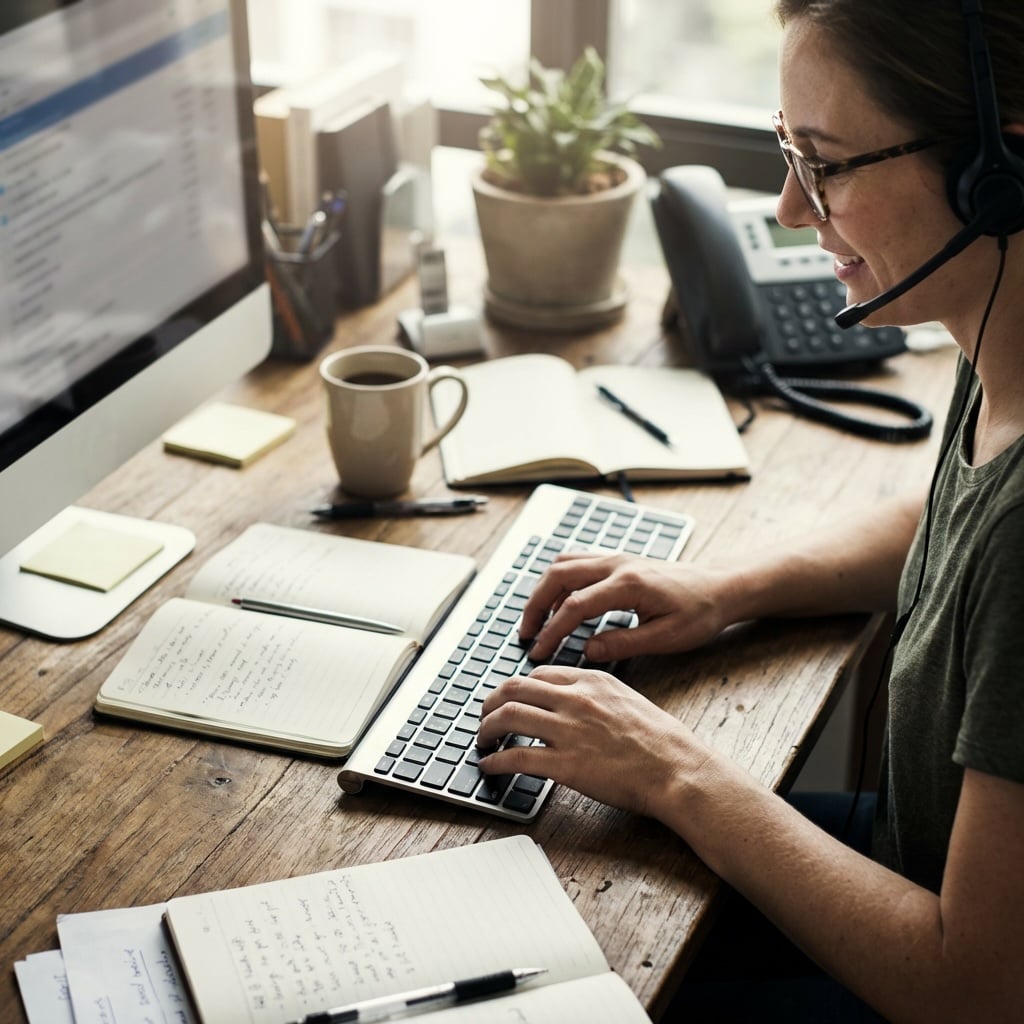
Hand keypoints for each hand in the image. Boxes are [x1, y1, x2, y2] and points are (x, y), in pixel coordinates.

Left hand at [477, 665, 708, 817]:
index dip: (517, 688)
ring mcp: (569, 730)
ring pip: (508, 716)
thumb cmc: (662, 741)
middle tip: (484, 717)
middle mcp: (576, 699)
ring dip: (486, 729)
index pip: (538, 674)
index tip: (510, 700)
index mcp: (591, 680)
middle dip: (491, 703)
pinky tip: (489, 767)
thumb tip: (571, 702)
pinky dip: (495, 761)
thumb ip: (595, 695)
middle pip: (514, 688)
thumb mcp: (627, 699)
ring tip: (482, 741)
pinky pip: (516, 757)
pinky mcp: (565, 764)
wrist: (678, 769)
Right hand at [519, 552, 734, 661]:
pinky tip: (557, 604)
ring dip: (543, 591)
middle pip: (558, 576)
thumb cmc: (700, 612)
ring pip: (563, 564)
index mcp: (628, 584)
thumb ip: (624, 644)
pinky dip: (558, 582)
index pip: (575, 606)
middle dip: (535, 605)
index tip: (539, 651)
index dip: (552, 631)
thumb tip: (586, 651)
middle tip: (526, 634)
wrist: (721, 586)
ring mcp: (616, 558)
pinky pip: (576, 563)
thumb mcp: (667, 638)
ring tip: (535, 621)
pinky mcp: (617, 560)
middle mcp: (617, 564)